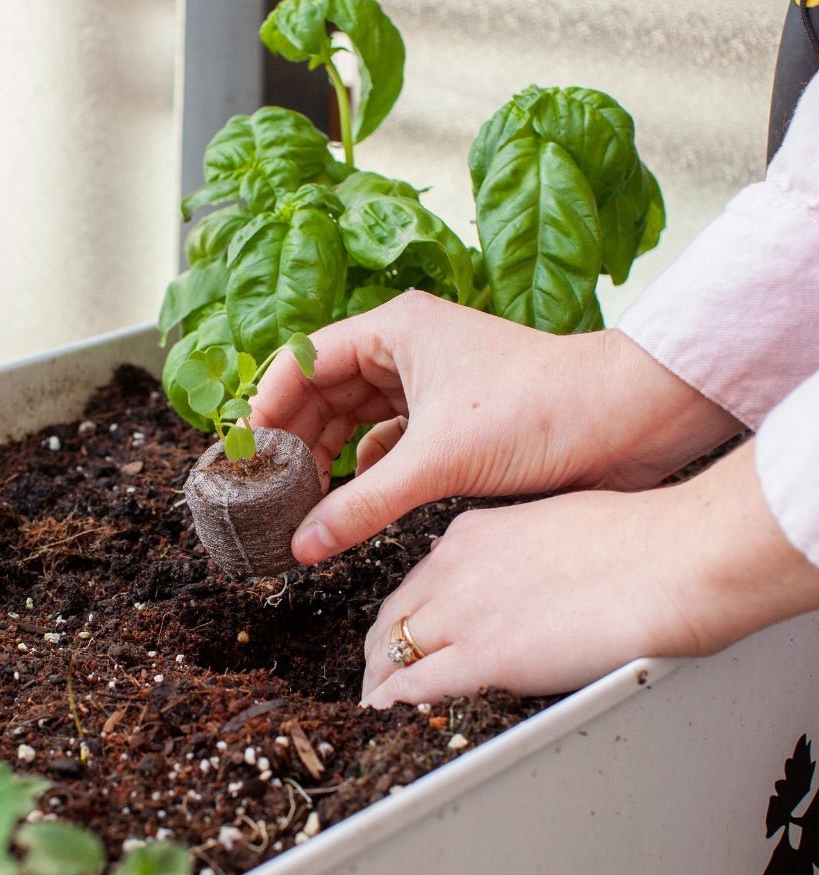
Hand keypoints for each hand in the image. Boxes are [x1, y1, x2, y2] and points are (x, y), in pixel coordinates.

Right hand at [249, 291, 739, 564]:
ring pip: (354, 420)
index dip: (268, 404)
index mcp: (395, 330)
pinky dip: (367, 471)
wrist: (629, 421)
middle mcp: (406, 350)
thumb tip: (303, 544)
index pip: (303, 360)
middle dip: (295, 439)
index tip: (244, 451)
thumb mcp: (437, 460)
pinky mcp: (451, 419)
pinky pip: (388, 443)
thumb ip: (362, 505)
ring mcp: (429, 383)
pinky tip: (352, 500)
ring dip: (328, 458)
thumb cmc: (543, 409)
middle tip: (268, 488)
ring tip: (301, 501)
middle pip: (323, 392)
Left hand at [360, 440, 818, 706]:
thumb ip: (518, 556)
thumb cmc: (642, 541)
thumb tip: (520, 584)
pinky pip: (416, 686)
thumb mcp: (554, 527)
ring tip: (376, 707)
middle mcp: (454, 567)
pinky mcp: (486, 656)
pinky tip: (384, 716)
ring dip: (380, 683)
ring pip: (393, 651)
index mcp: (471, 535)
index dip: (402, 618)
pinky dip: (393, 703)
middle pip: (391, 617)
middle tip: (379, 680)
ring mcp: (465, 612)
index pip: (414, 583)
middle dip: (379, 652)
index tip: (400, 639)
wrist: (675, 557)